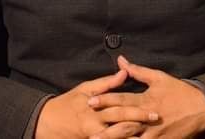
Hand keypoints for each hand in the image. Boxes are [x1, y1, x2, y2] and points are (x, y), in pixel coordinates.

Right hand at [35, 69, 159, 138]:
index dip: (137, 111)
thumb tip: (123, 72)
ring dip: (132, 137)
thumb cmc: (69, 102)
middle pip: (121, 127)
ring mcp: (95, 137)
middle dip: (139, 125)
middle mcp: (96, 125)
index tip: (153, 110)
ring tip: (148, 136)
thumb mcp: (86, 88)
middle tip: (155, 122)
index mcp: (95, 109)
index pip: (120, 109)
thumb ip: (106, 83)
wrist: (49, 122)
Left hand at [87, 56, 204, 138]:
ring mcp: (154, 133)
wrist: (202, 109)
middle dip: (104, 125)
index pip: (122, 99)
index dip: (105, 100)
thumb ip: (137, 71)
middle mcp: (148, 117)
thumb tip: (120, 60)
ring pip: (130, 138)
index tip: (90, 101)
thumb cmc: (179, 91)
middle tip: (87, 127)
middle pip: (123, 122)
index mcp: (146, 99)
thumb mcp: (159, 77)